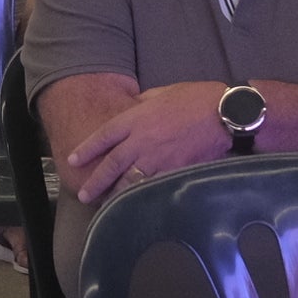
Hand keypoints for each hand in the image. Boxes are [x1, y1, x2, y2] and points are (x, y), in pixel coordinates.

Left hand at [61, 81, 236, 206]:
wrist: (223, 112)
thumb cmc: (195, 98)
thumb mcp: (162, 92)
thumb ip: (142, 104)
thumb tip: (133, 109)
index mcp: (135, 118)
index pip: (103, 136)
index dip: (86, 149)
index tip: (74, 159)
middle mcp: (141, 140)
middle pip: (111, 164)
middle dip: (95, 181)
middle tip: (84, 195)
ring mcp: (157, 157)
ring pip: (129, 180)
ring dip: (115, 193)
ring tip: (106, 204)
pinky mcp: (173, 170)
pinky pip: (152, 186)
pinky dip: (142, 196)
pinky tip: (135, 204)